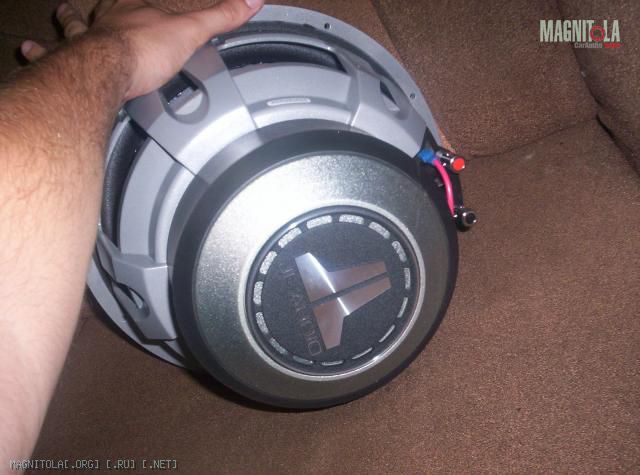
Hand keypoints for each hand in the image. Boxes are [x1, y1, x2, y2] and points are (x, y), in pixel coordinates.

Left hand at [21, 0, 263, 99]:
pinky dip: (40, 59)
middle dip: (78, 16)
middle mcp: (99, 27)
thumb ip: (220, 16)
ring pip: (63, 34)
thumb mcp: (191, 30)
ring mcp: (80, 48)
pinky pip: (50, 62)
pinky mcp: (68, 71)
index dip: (124, 7)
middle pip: (84, 15)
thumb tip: (252, 0)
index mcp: (128, 15)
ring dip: (54, 35)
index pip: (126, 5)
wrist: (109, 71)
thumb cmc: (145, 50)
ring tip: (39, 38)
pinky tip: (31, 55)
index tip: (127, 8)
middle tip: (69, 12)